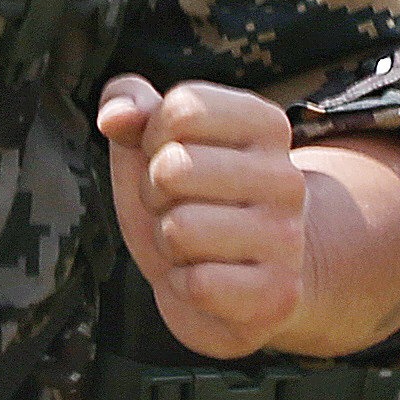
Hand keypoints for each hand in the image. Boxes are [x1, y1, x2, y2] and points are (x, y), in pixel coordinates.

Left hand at [100, 76, 313, 358]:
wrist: (242, 278)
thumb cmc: (191, 196)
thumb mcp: (155, 140)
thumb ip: (130, 104)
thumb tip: (113, 117)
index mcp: (266, 124)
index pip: (182, 110)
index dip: (154, 138)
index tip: (173, 156)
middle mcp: (287, 177)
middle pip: (174, 169)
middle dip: (155, 193)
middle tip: (180, 206)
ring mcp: (287, 238)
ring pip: (179, 229)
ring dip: (167, 241)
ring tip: (192, 243)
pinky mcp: (278, 295)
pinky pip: (198, 284)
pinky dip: (182, 285)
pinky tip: (205, 279)